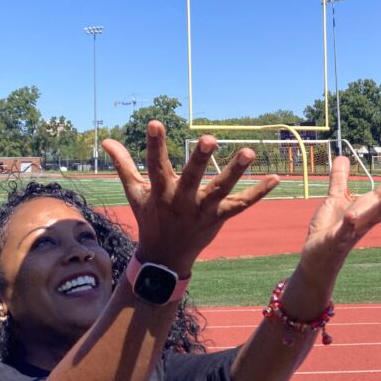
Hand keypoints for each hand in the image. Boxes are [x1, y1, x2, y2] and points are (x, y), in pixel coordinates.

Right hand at [102, 121, 278, 274]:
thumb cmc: (149, 218)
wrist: (164, 257)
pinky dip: (258, 193)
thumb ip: (123, 165)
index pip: (155, 163)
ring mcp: (202, 210)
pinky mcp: (219, 218)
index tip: (155, 122)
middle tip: (209, 139)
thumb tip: (106, 140)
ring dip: (235, 171)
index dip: (155, 144)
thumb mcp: (134, 192)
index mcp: (160, 190)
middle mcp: (182, 199)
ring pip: (221, 189)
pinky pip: (241, 205)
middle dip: (200, 159)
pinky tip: (275, 178)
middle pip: (192, 177)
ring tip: (248, 151)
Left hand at [283, 155, 380, 314]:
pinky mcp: (337, 239)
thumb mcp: (334, 199)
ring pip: (374, 217)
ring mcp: (354, 229)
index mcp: (369, 206)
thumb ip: (339, 179)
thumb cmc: (330, 228)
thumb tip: (342, 157)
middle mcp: (367, 218)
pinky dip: (350, 224)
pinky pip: (345, 231)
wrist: (317, 257)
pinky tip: (352, 216)